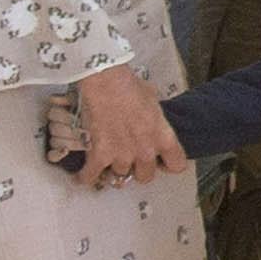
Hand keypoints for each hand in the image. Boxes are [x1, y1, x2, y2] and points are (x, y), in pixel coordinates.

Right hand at [70, 66, 186, 184]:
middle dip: (138, 169)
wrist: (107, 82)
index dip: (168, 165)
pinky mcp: (99, 155)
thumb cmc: (130, 86)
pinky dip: (86, 177)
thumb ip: (155, 121)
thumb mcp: (155, 103)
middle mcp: (145, 151)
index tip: (161, 162)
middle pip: (145, 177)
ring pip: (119, 178)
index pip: (177, 166)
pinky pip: (91, 176)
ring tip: (108, 162)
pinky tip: (83, 176)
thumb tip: (151, 123)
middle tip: (131, 160)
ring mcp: (122, 155)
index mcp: (163, 138)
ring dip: (114, 170)